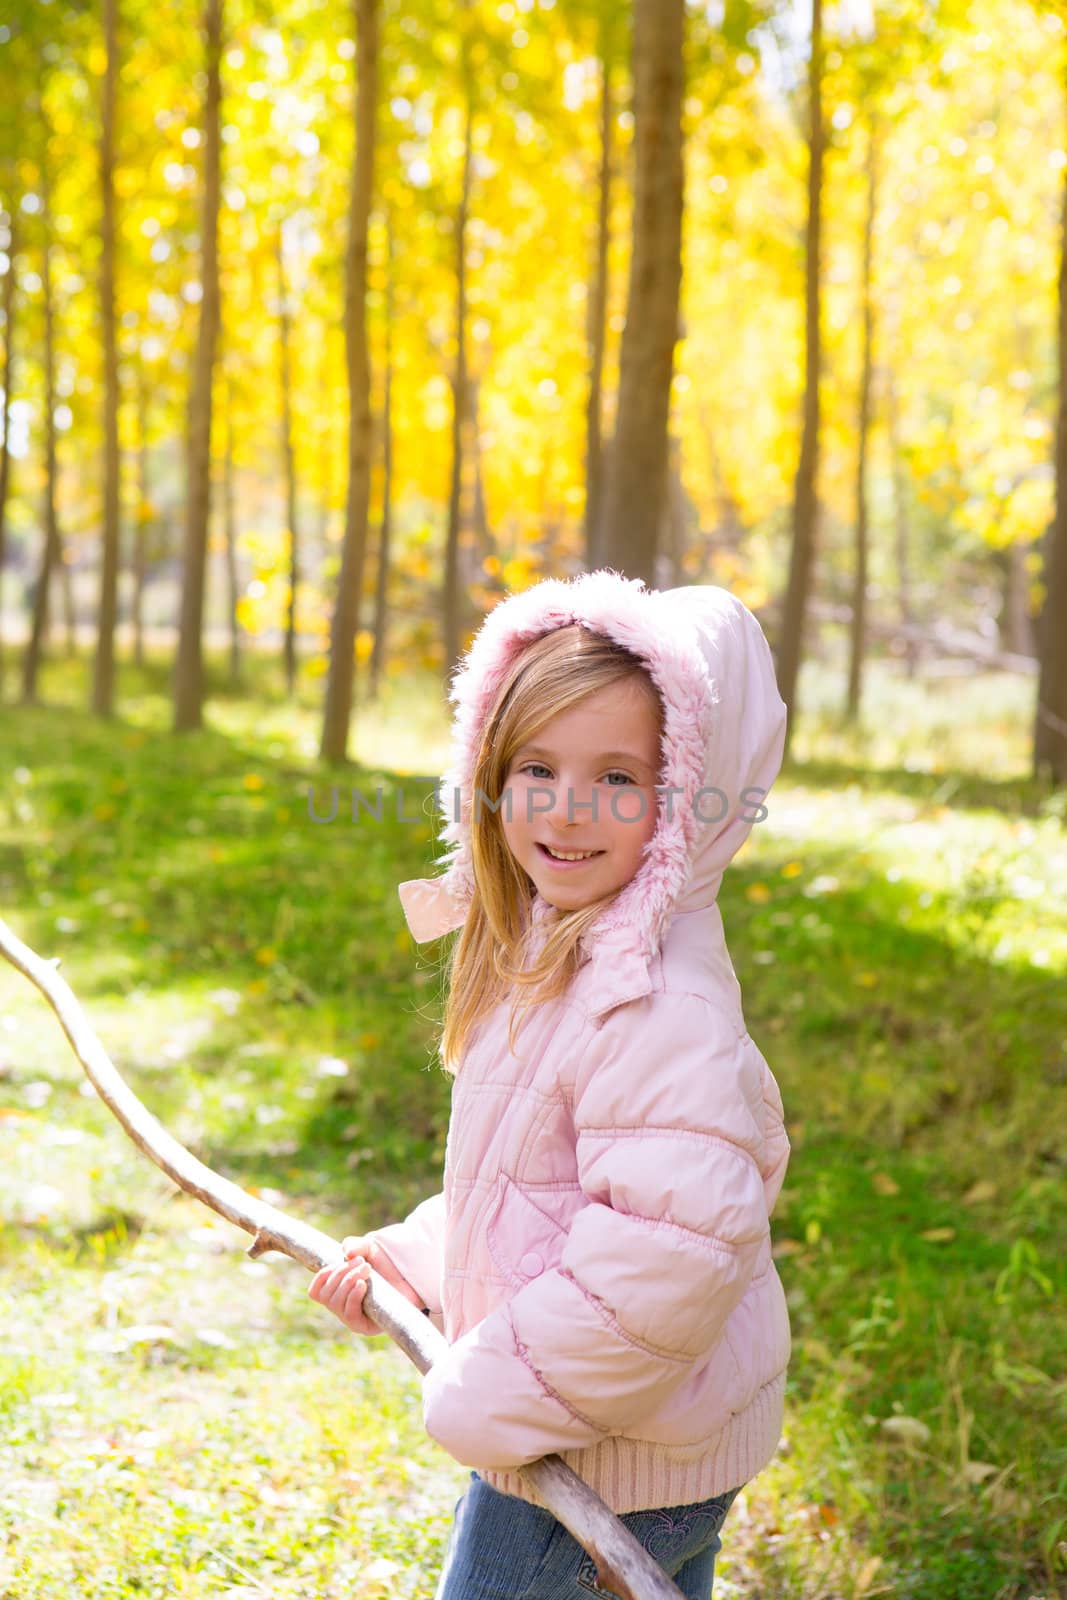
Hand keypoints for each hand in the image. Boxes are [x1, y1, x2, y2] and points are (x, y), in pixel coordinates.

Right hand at [308, 1235, 423, 1336]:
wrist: (411, 1280)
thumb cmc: (387, 1266)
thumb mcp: (369, 1249)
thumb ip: (355, 1245)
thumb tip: (346, 1253)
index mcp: (337, 1291)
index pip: (316, 1291)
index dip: (322, 1276)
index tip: (339, 1261)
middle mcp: (342, 1307)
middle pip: (325, 1295)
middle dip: (341, 1273)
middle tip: (362, 1262)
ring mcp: (353, 1319)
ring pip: (335, 1303)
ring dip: (348, 1281)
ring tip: (367, 1270)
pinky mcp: (366, 1327)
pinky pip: (349, 1315)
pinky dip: (352, 1296)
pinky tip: (363, 1284)